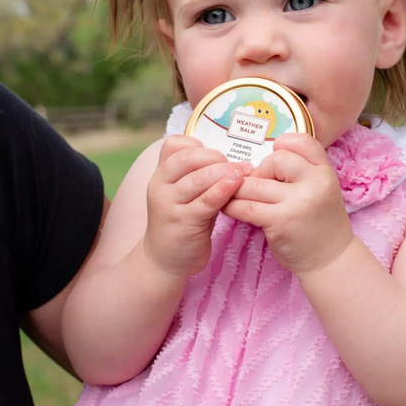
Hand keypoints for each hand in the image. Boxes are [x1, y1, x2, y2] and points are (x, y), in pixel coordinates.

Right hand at [143, 135, 250, 280]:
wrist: (164, 260)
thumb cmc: (183, 221)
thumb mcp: (186, 194)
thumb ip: (199, 175)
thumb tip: (232, 157)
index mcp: (161, 174)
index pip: (174, 145)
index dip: (198, 145)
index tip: (217, 153)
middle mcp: (160, 185)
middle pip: (187, 158)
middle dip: (215, 156)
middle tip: (237, 162)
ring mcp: (169, 204)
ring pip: (198, 178)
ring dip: (225, 171)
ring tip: (245, 170)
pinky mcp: (183, 222)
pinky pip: (206, 201)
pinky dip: (223, 189)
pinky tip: (237, 183)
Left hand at [222, 134, 353, 274]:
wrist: (330, 259)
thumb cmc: (320, 221)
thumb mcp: (322, 189)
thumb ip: (302, 171)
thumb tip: (262, 158)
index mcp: (325, 171)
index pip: (301, 141)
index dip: (283, 146)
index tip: (274, 160)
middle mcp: (314, 183)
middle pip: (274, 160)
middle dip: (258, 171)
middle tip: (256, 186)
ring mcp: (297, 202)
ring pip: (254, 184)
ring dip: (237, 189)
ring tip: (231, 194)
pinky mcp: (279, 222)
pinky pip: (246, 207)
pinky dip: (232, 206)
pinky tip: (229, 208)